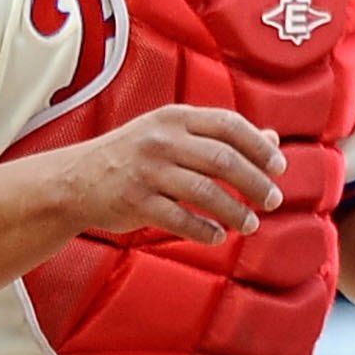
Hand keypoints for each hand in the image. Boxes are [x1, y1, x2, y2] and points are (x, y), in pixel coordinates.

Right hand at [48, 105, 283, 244]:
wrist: (75, 179)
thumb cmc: (133, 156)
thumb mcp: (173, 134)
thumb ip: (220, 136)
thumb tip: (273, 139)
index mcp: (174, 117)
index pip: (229, 125)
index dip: (259, 147)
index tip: (279, 167)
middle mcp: (161, 140)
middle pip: (224, 160)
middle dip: (255, 182)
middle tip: (273, 200)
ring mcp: (147, 170)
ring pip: (205, 192)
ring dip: (235, 211)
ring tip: (251, 224)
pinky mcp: (135, 201)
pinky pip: (180, 219)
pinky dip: (204, 230)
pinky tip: (217, 236)